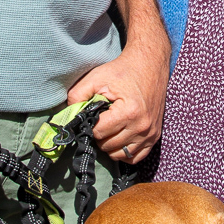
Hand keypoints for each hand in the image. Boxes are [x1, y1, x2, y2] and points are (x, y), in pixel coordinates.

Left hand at [67, 34, 168, 165]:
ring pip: (120, 155)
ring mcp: (150, 134)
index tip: (93, 115)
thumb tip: (68, 117)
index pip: (98, 133)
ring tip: (109, 128)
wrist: (149, 65)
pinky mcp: (155, 136)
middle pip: (108, 146)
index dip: (91, 124)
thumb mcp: (96, 78)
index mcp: (128, 112)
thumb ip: (77, 96)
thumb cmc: (122, 71)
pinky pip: (135, 157)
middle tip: (100, 120)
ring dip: (110, 145)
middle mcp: (142, 126)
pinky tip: (119, 138)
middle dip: (99, 135)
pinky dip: (124, 152)